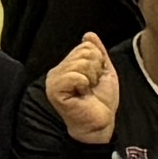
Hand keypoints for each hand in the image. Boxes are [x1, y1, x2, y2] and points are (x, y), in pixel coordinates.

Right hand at [42, 33, 120, 147]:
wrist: (100, 123)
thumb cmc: (101, 101)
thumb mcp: (104, 71)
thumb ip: (98, 52)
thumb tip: (88, 35)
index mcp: (67, 66)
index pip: (86, 47)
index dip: (98, 62)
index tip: (95, 79)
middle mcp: (57, 71)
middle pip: (85, 51)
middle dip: (96, 69)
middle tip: (91, 86)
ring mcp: (54, 80)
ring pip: (82, 62)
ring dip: (92, 78)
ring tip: (87, 91)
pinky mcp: (54, 90)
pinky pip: (76, 75)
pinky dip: (85, 84)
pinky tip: (82, 94)